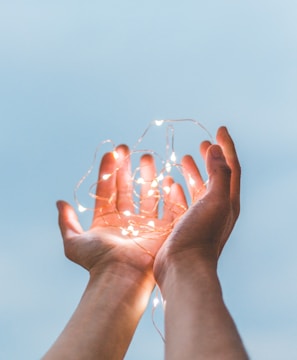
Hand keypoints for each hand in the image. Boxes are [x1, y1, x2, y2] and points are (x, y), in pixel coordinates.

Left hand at [57, 144, 186, 285]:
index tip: (111, 153)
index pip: (108, 190)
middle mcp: (126, 221)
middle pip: (127, 188)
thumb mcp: (74, 243)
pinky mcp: (163, 230)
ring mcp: (145, 225)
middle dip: (127, 168)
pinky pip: (169, 209)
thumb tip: (59, 203)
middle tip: (127, 149)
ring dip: (147, 176)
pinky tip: (168, 180)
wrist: (122, 278)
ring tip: (147, 158)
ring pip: (147, 195)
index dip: (109, 171)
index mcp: (107, 221)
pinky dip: (169, 195)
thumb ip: (66, 222)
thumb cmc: (98, 261)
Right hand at [154, 126, 240, 283]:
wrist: (184, 269)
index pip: (231, 167)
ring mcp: (199, 217)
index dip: (227, 146)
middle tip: (202, 143)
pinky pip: (182, 201)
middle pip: (215, 176)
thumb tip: (216, 149)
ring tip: (184, 158)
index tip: (219, 129)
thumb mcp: (216, 201)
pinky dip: (177, 189)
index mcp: (228, 201)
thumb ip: (219, 173)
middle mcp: (216, 208)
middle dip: (210, 158)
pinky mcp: (183, 225)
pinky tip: (169, 183)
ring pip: (197, 188)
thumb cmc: (200, 235)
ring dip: (193, 172)